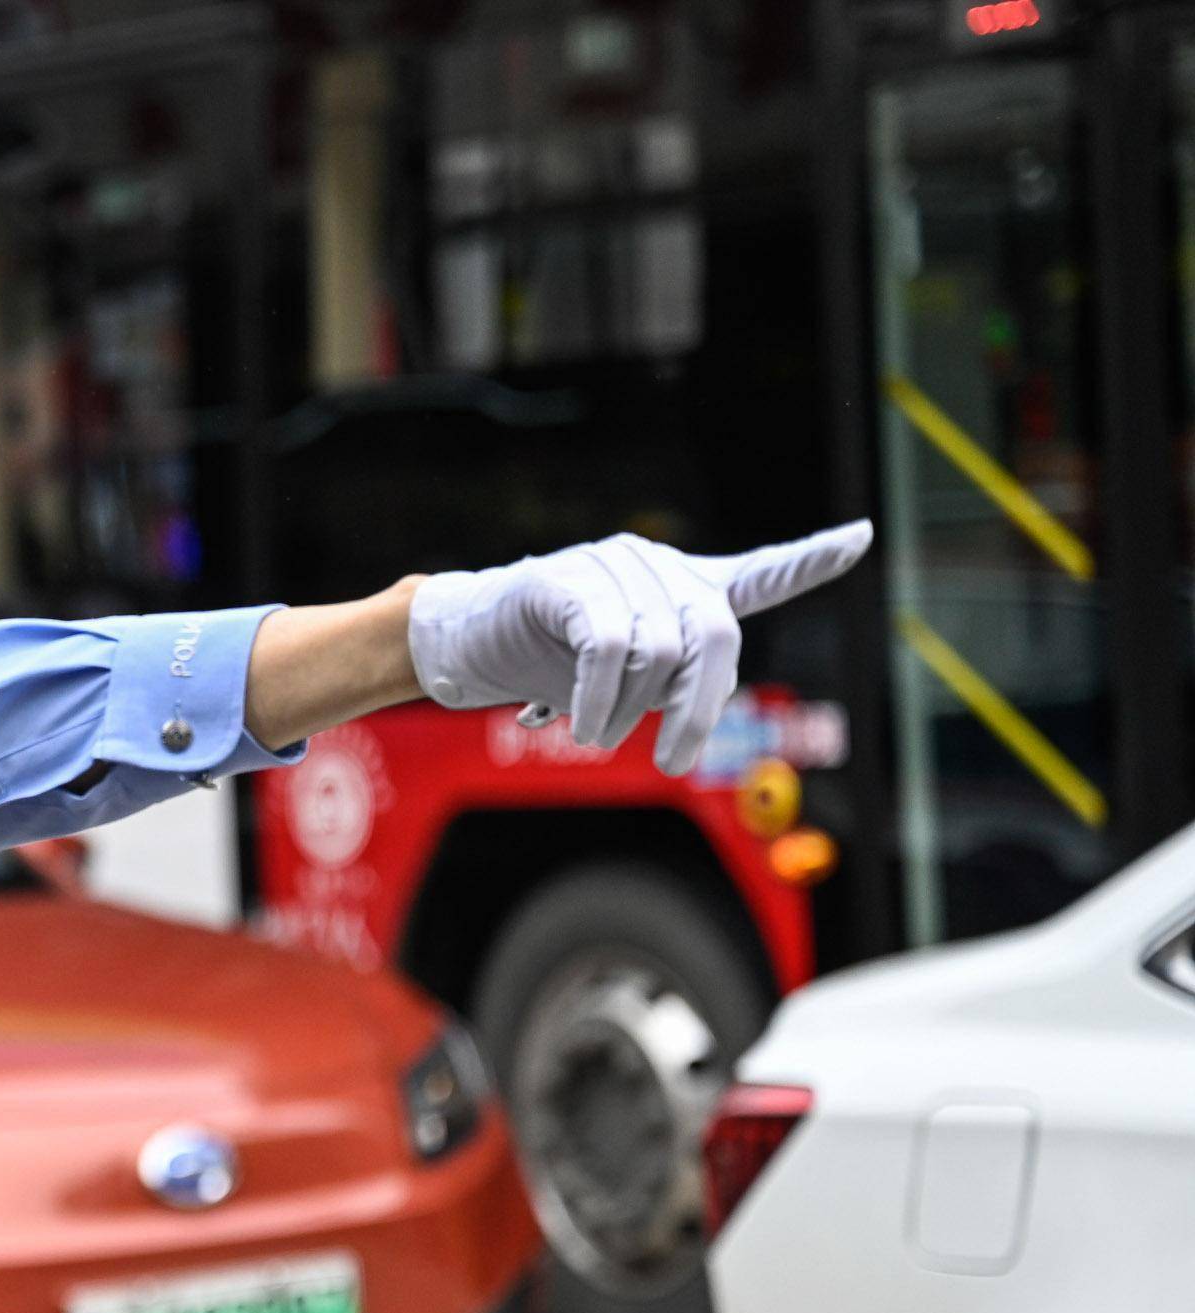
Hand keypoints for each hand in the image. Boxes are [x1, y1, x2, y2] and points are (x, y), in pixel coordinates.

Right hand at [407, 522, 872, 775]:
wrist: (465, 640)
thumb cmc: (547, 661)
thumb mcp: (621, 680)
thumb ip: (668, 685)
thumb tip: (690, 717)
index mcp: (679, 589)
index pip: (759, 573)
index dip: (811, 559)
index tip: (863, 538)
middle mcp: (657, 566)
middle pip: (715, 637)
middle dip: (699, 709)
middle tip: (677, 760)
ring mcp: (612, 565)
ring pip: (658, 651)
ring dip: (630, 713)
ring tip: (598, 737)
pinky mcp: (565, 578)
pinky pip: (606, 647)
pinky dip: (598, 699)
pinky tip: (582, 725)